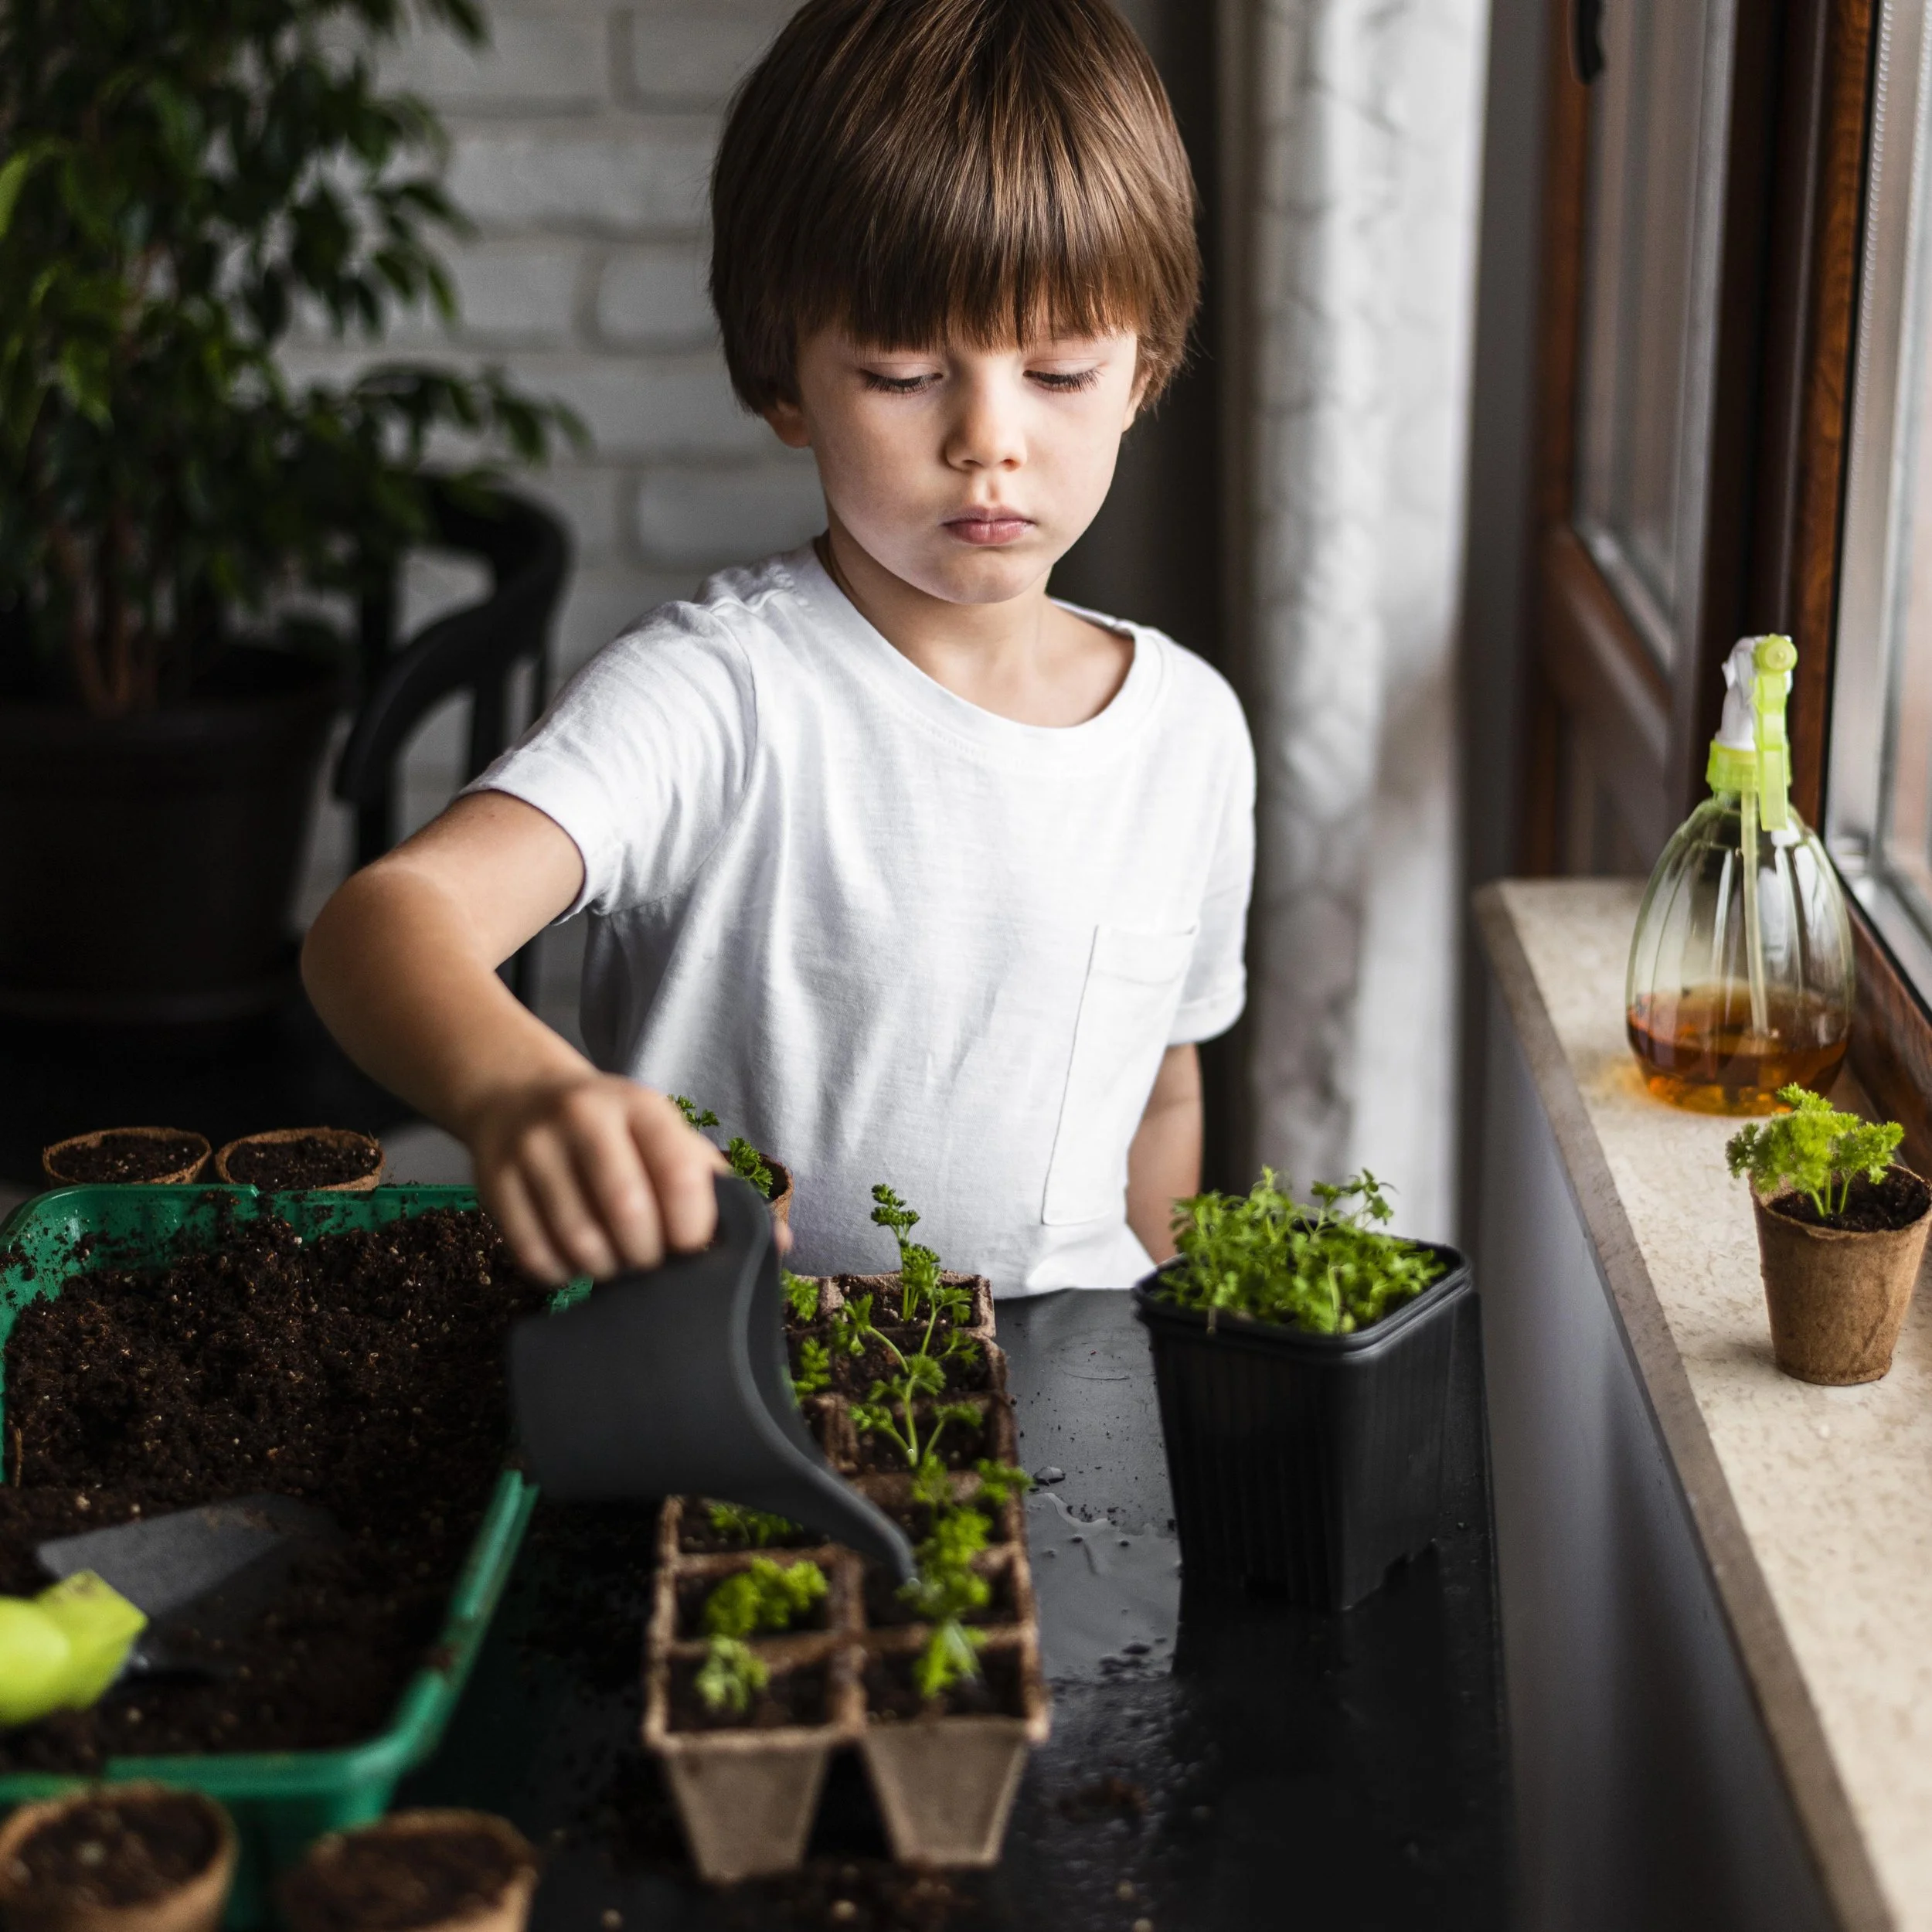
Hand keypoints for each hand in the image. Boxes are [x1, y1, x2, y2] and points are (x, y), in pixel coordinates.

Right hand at [464, 1074, 725, 1282]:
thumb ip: (718, 1187)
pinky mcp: (493, 1183)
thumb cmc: (614, 1130)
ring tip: (616, 1264)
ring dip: (606, 1270)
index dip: (692, 1228)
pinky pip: (533, 1255)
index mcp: (640, 1107)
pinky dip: (563, 1275)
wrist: (518, 1095)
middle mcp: (583, 1118)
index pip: (678, 1172)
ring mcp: (533, 1149)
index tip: (691, 1249)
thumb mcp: (666, 1136)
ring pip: (579, 1240)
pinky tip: (577, 1264)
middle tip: (651, 1263)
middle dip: (648, 1256)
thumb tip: (779, 1246)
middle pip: (627, 1211)